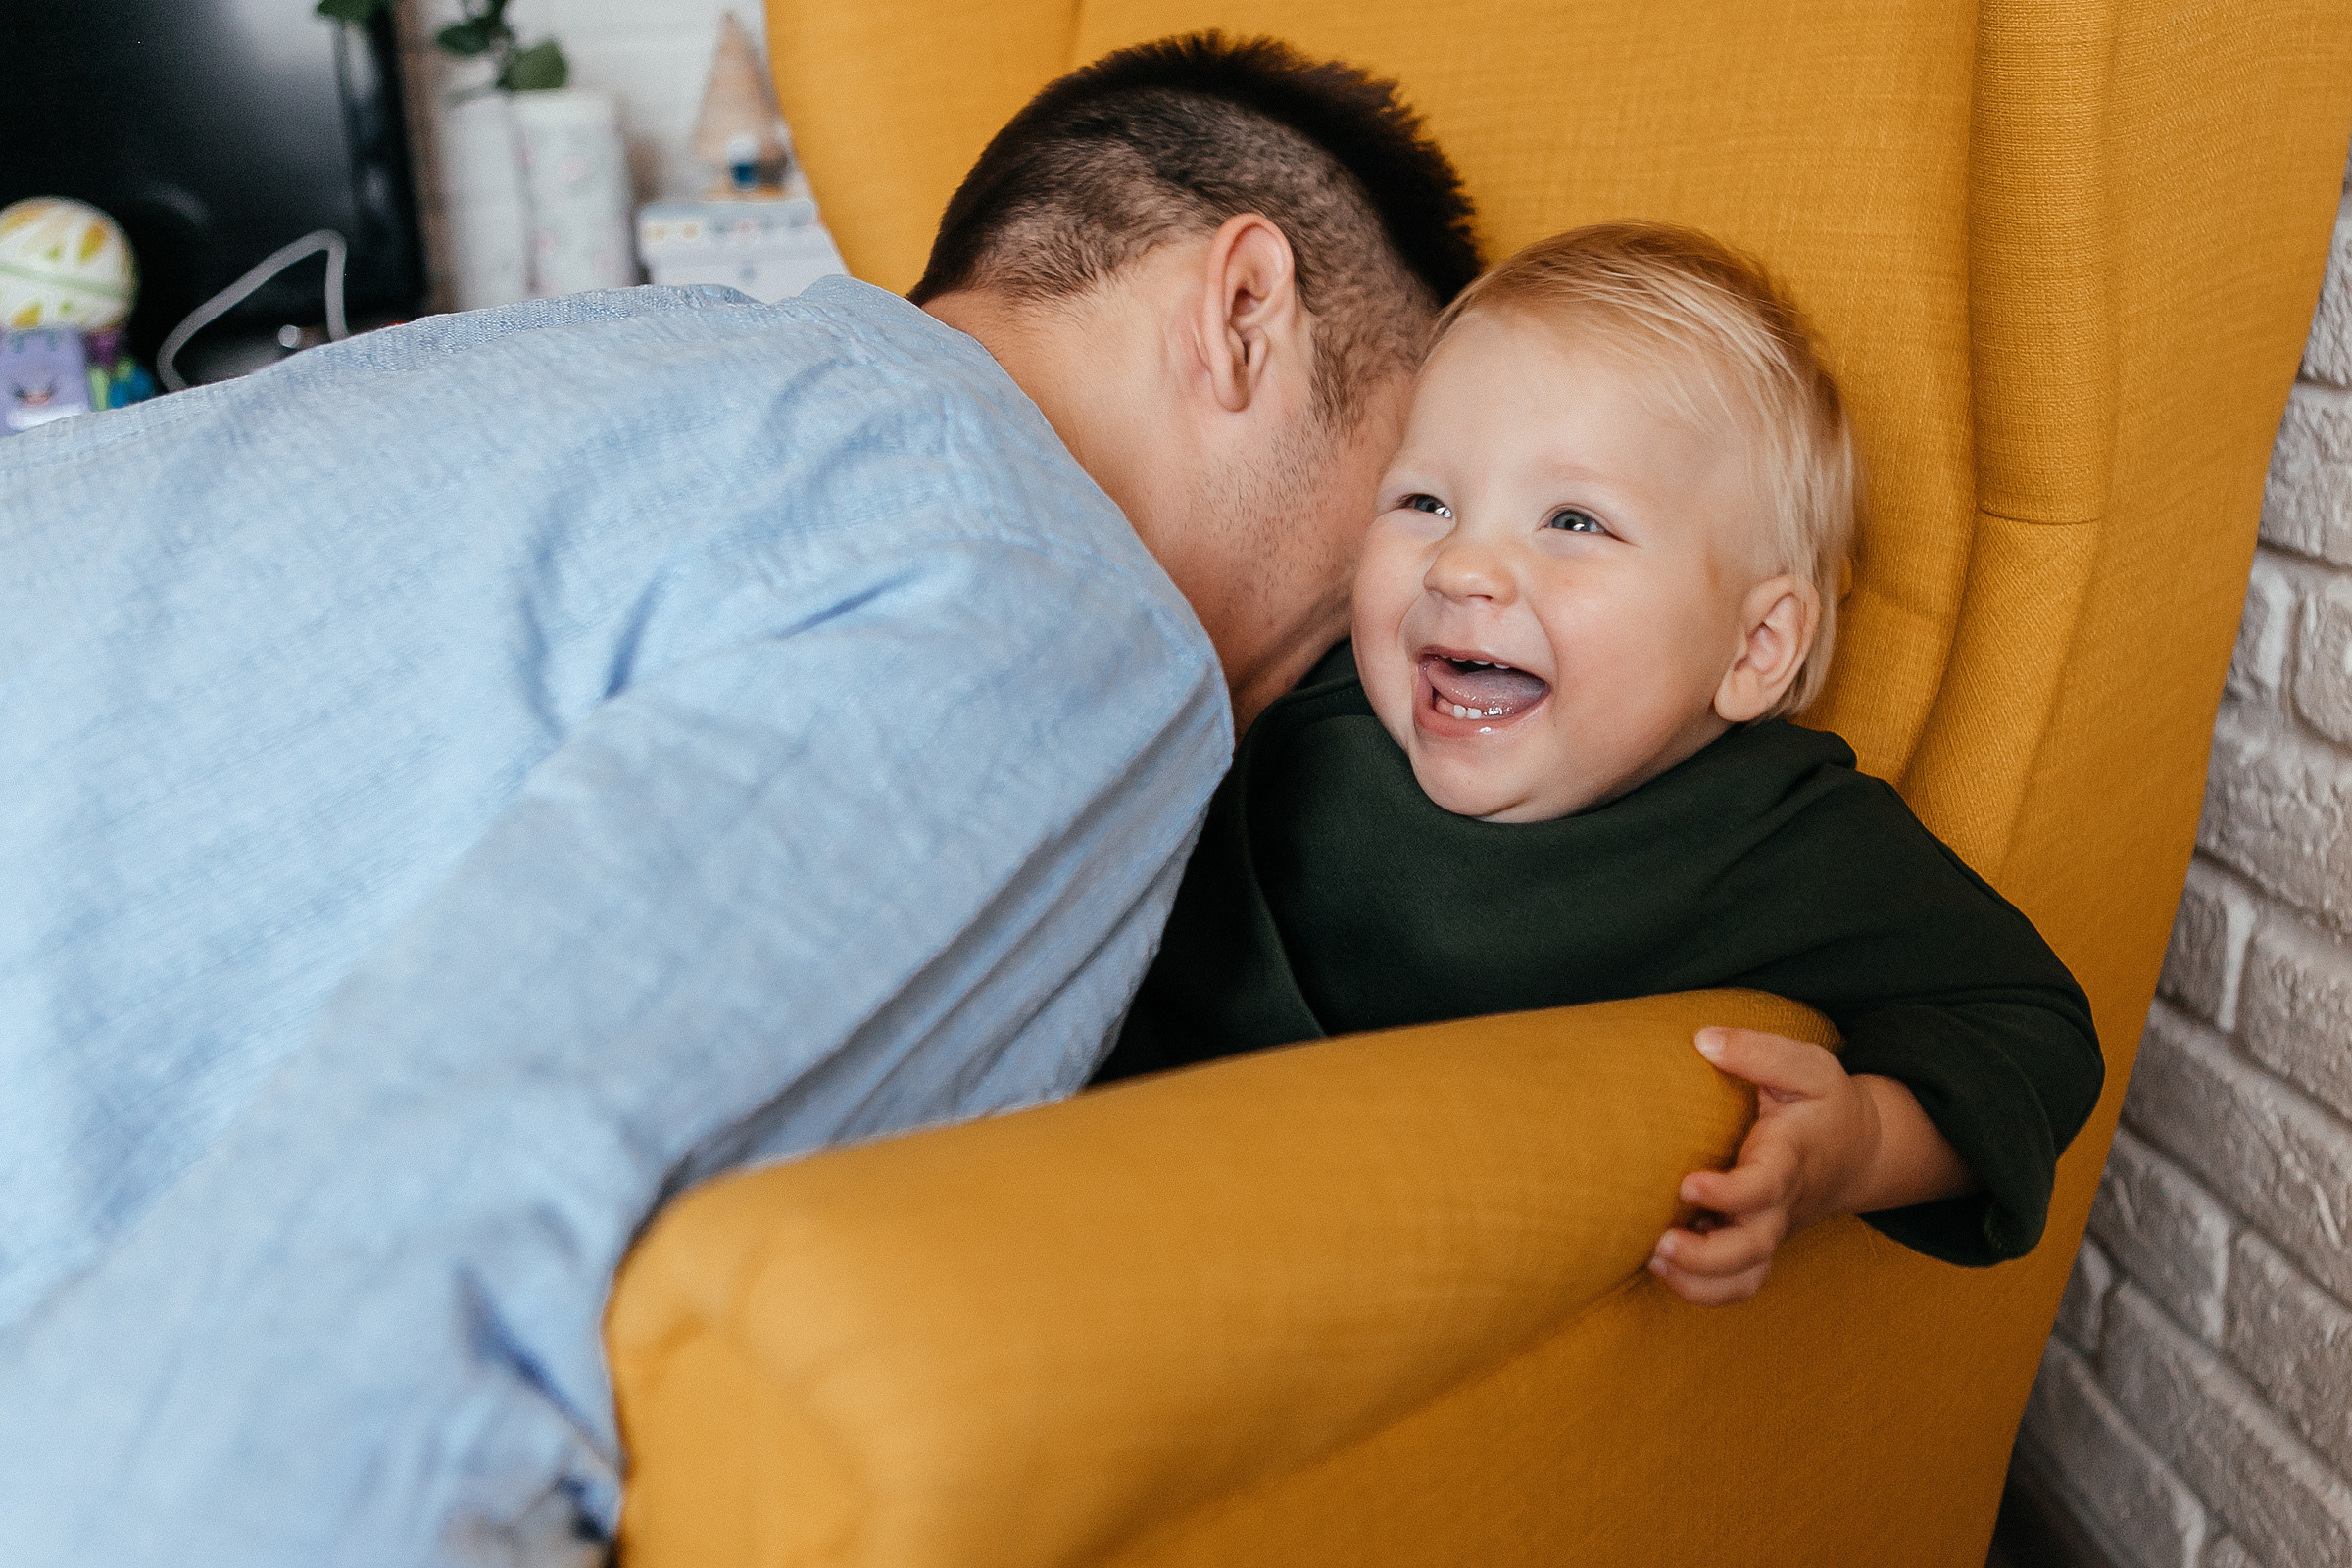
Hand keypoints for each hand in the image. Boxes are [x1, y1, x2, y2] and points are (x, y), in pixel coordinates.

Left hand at [1649, 1028, 1974, 1304]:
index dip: (1727, 1193)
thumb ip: (1759, 1051)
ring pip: (1744, 1278)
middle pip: (1752, 1249)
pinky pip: (1738, 1286)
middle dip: (1707, 1256)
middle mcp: (1779, 1205)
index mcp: (1789, 1160)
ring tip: (1654, 1260)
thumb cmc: (1823, 1105)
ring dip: (1700, 1282)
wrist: (1859, 1151)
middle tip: (1660, 1243)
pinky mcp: (1756, 1245)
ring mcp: (1768, 1231)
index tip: (1687, 1183)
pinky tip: (1662, 1267)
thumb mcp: (1807, 1065)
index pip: (1763, 1186)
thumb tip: (1704, 1040)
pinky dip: (1704, 1291)